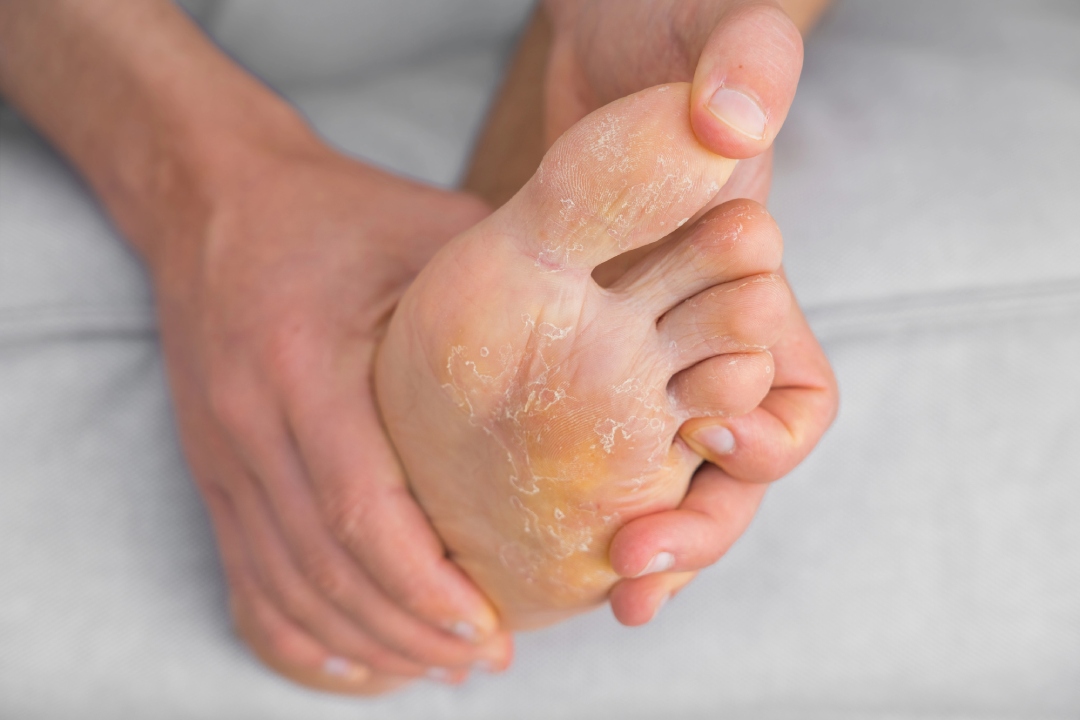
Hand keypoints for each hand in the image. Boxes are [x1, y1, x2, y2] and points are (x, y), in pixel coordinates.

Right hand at [151, 132, 512, 691]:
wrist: (211, 197)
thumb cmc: (336, 212)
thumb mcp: (428, 230)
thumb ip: (505, 290)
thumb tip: (609, 340)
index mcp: (305, 363)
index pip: (363, 509)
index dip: (426, 584)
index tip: (490, 628)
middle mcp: (249, 420)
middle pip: (326, 566)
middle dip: (408, 630)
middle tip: (482, 660)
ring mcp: (219, 451)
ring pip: (286, 584)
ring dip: (362, 641)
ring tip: (435, 667)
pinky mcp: (211, 466)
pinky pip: (246, 573)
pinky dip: (299, 630)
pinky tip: (352, 661)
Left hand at [538, 0, 838, 623]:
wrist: (614, 41)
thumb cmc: (677, 34)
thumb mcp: (719, 37)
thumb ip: (746, 63)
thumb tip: (730, 121)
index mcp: (754, 293)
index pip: (793, 404)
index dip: (766, 443)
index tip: (713, 443)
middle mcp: (707, 337)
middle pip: (723, 469)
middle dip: (692, 527)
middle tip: (635, 571)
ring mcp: (643, 349)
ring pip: (656, 471)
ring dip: (638, 532)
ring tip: (599, 584)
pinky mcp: (583, 343)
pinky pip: (590, 435)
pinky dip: (574, 483)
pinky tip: (533, 527)